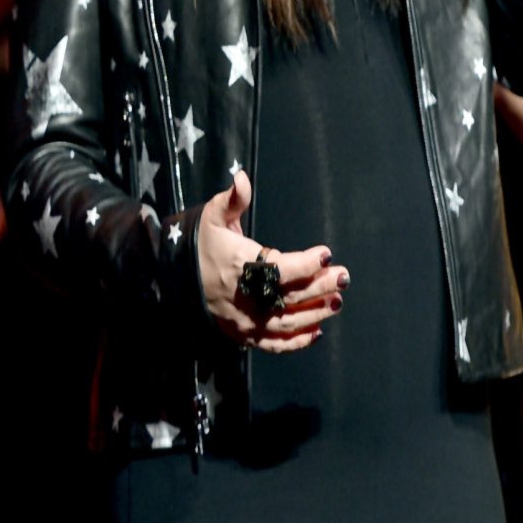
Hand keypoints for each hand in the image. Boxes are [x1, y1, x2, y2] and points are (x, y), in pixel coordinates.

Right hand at [196, 168, 346, 351]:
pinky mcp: (244, 335)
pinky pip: (274, 344)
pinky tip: (317, 331)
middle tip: (343, 277)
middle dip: (320, 287)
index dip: (306, 264)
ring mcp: (245, 320)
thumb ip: (232, 200)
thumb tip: (242, 178)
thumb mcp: (212, 216)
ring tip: (337, 301)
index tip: (326, 254)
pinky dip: (296, 342)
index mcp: (240, 265)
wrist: (178, 278)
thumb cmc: (203, 244)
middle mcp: (245, 297)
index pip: (279, 268)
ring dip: (315, 314)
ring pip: (287, 322)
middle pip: (290, 295)